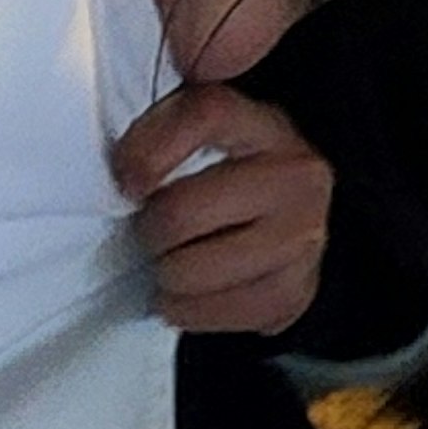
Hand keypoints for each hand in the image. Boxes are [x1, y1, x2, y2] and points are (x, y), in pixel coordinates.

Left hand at [111, 81, 334, 341]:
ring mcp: (304, 236)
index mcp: (263, 124)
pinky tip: (187, 297)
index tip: (127, 184)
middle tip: (153, 234)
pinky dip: (188, 311)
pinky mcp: (297, 290)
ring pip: (193, 271)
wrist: (291, 222)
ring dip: (166, 276)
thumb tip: (124, 171)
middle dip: (151, 230)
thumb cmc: (228, 176)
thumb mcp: (203, 134)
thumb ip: (163, 128)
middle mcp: (296, 175)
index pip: (204, 116)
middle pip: (182, 211)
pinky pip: (216, 312)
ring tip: (172, 265)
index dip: (150, 150)